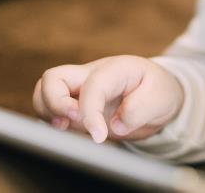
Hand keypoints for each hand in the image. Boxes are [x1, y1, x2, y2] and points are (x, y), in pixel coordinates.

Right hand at [32, 55, 183, 142]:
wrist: (157, 95)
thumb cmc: (158, 91)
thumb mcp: (161, 97)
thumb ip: (140, 109)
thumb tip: (115, 125)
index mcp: (114, 69)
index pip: (92, 86)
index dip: (90, 113)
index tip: (99, 136)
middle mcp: (91, 75)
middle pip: (52, 78)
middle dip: (54, 103)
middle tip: (70, 124)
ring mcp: (80, 89)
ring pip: (44, 92)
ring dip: (47, 112)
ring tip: (64, 128)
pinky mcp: (75, 104)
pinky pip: (50, 108)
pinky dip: (50, 120)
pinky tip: (67, 132)